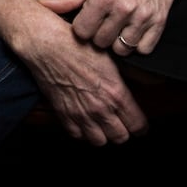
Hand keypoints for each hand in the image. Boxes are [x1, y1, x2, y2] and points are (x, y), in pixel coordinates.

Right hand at [0, 0, 146, 145]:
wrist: (46, 44)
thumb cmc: (77, 45)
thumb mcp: (110, 58)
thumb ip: (125, 79)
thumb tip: (138, 87)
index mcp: (116, 94)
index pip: (138, 126)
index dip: (140, 125)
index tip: (138, 122)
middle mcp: (100, 109)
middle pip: (121, 138)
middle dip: (123, 130)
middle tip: (120, 121)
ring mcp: (81, 114)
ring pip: (100, 141)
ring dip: (102, 133)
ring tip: (101, 123)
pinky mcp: (63, 114)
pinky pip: (77, 135)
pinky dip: (81, 131)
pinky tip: (83, 119)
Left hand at [38, 0, 181, 57]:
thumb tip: (43, 5)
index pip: (82, 32)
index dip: (81, 27)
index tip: (86, 19)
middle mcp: (123, 8)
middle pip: (101, 42)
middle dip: (98, 34)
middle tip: (102, 22)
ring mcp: (143, 16)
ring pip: (122, 50)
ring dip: (117, 42)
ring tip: (117, 27)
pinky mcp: (160, 21)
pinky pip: (144, 49)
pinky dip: (137, 44)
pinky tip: (132, 30)